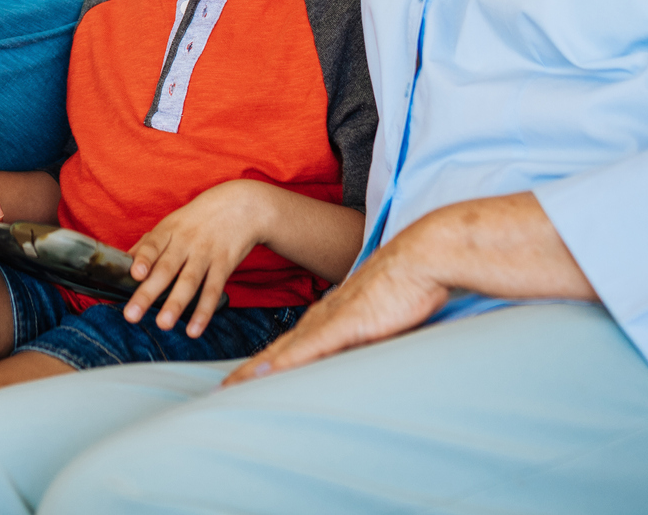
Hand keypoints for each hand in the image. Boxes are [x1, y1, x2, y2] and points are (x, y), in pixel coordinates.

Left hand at [121, 180, 272, 338]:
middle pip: (166, 268)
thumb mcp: (173, 223)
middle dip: (148, 293)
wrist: (243, 205)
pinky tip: (194, 330)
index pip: (152, 244)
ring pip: (189, 281)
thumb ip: (149, 243)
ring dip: (175, 304)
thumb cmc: (199, 218)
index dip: (143, 259)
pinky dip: (203, 311)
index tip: (134, 274)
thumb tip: (123, 261)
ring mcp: (206, 253)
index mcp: (169, 230)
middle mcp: (186, 242)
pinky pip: (213, 290)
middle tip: (132, 314)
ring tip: (163, 324)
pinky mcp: (224, 265)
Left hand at [217, 193, 588, 386]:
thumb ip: (369, 328)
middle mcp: (324, 317)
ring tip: (231, 388)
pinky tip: (263, 374)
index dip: (268, 363)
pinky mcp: (345, 324)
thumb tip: (366, 345)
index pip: (292, 344)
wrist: (422, 256)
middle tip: (224, 391)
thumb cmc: (409, 283)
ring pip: (286, 351)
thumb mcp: (382, 311)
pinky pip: (308, 348)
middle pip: (280, 350)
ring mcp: (332, 320)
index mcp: (332, 315)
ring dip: (257, 371)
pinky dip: (283, 362)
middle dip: (252, 372)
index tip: (247, 379)